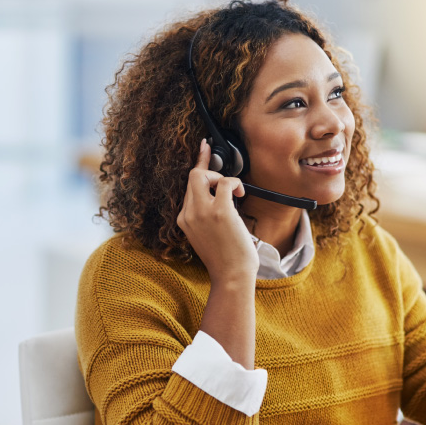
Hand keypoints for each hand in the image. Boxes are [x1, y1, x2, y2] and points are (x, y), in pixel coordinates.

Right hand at [177, 139, 258, 282]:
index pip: (188, 186)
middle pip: (193, 176)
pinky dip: (234, 183)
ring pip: (202, 174)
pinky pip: (224, 182)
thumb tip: (220, 193)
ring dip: (221, 177)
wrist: (231, 276)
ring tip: (234, 193)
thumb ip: (205, 215)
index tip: (204, 148)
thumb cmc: (225, 259)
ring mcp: (202, 212)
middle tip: (222, 173)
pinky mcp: (219, 211)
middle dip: (209, 168)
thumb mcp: (206, 235)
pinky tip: (240, 194)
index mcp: (184, 219)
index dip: (198, 165)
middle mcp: (189, 213)